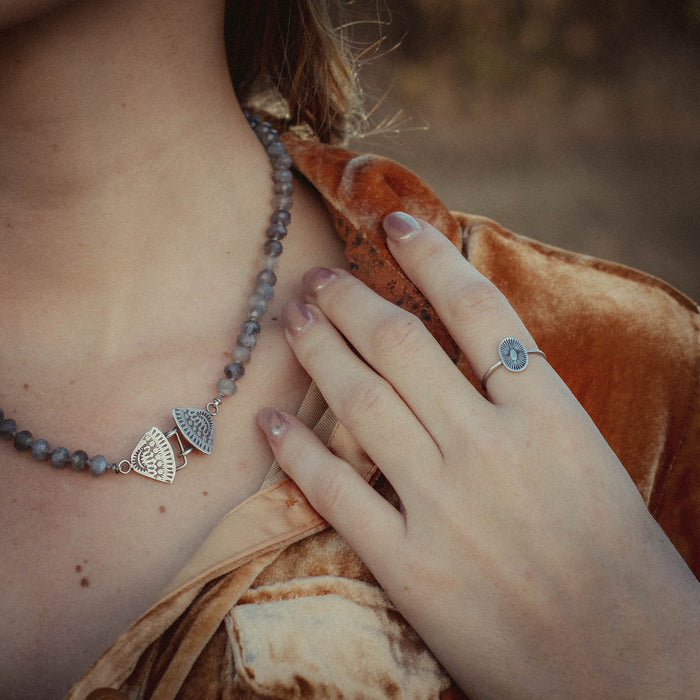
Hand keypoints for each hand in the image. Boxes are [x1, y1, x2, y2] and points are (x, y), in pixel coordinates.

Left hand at [257, 212, 699, 697]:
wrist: (631, 664)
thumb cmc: (617, 557)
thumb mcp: (581, 455)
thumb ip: (522, 401)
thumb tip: (467, 348)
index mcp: (546, 413)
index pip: (477, 308)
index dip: (430, 256)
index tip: (392, 223)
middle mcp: (491, 446)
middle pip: (400, 345)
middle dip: (348, 300)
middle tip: (315, 279)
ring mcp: (446, 505)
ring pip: (361, 403)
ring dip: (317, 351)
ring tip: (291, 319)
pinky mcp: (411, 567)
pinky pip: (337, 492)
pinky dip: (294, 450)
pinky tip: (266, 419)